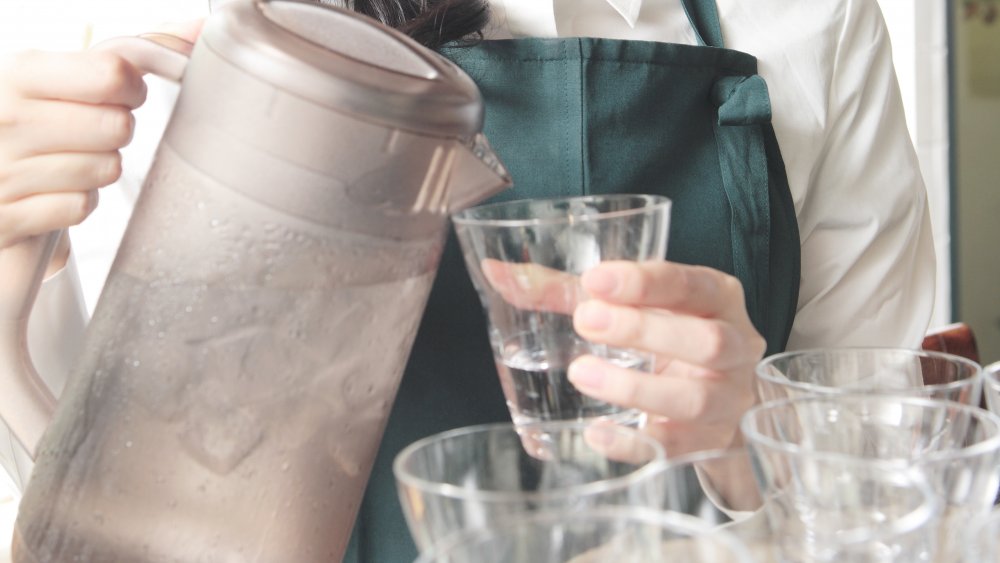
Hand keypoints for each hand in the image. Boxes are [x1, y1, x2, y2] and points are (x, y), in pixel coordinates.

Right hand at [0, 19, 203, 271]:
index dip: (133, 86)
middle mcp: (3, 118)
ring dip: (98, 169)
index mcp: (18, 73)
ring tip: (66, 162)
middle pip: (118, 125)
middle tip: (88, 132)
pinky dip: (77, 202)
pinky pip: (81, 206)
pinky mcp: (8, 216)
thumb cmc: (34, 124)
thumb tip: (200, 26)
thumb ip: (129, 50)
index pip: (112, 72)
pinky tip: (53, 192)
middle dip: (115, 132)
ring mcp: (2, 171)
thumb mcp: (64, 76)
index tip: (125, 92)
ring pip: (106, 168)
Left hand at [567, 261, 765, 454]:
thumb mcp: (629, 307)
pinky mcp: (710, 442)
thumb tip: (497, 274)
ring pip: (695, 398)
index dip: (645, 281)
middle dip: (643, 330)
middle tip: (585, 321)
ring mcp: (728, 400)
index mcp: (717, 299)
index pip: (690, 284)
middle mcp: (735, 347)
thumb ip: (565, 291)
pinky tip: (597, 433)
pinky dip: (634, 443)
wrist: (711, 402)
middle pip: (706, 341)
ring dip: (636, 388)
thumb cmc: (665, 337)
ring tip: (582, 374)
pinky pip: (676, 448)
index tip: (594, 280)